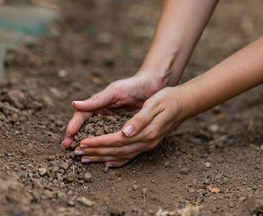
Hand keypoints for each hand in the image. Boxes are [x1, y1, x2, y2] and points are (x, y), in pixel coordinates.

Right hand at [62, 70, 162, 147]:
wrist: (152, 88)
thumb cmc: (133, 86)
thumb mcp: (114, 91)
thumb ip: (97, 100)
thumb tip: (74, 104)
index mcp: (98, 106)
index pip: (81, 116)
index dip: (74, 124)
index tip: (69, 133)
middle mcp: (102, 117)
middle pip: (86, 129)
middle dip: (76, 138)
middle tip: (68, 147)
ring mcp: (112, 126)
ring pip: (98, 138)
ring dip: (90, 147)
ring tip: (81, 156)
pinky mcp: (124, 133)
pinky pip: (114, 143)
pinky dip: (107, 150)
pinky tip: (103, 159)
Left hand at [74, 86, 193, 166]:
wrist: (185, 102)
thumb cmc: (168, 99)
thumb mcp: (154, 104)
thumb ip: (139, 119)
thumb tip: (125, 132)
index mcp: (145, 132)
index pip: (116, 140)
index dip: (98, 142)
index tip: (82, 143)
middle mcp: (146, 141)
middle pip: (116, 151)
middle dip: (95, 152)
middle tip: (77, 154)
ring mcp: (148, 144)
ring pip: (121, 155)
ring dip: (102, 158)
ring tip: (86, 160)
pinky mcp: (148, 143)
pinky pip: (130, 156)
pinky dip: (117, 161)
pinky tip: (108, 164)